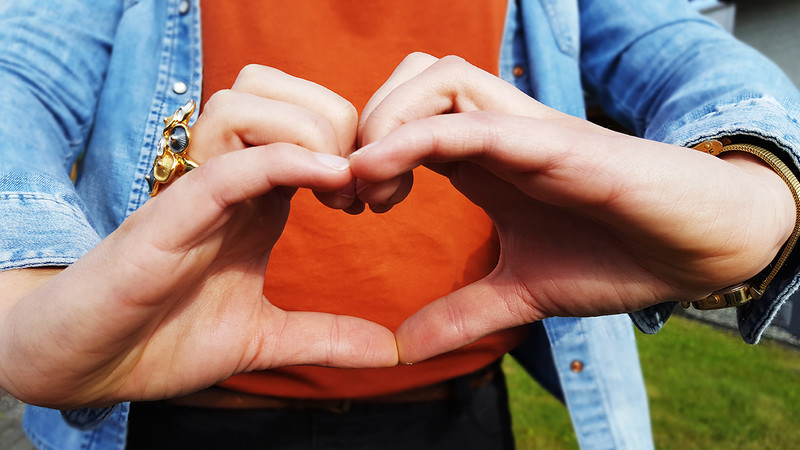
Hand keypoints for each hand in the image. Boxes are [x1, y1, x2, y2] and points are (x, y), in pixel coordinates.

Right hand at [0, 65, 396, 408]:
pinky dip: (279, 160)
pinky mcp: (166, 218)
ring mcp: (193, 193)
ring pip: (245, 102)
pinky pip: (223, 165)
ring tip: (338, 186)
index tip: (381, 194)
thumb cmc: (163, 341)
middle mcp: (225, 182)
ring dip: (307, 130)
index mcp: (252, 199)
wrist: (88, 368)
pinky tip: (326, 179)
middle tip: (359, 184)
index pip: (303, 122)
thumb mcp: (264, 337)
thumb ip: (326, 337)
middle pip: (276, 89)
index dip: (353, 140)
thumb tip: (391, 352)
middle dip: (334, 119)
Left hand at [351, 53, 795, 361]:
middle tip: (348, 195)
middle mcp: (497, 132)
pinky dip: (416, 137)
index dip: (362, 153)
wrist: (692, 250)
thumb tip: (403, 348)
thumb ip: (462, 313)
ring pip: (435, 78)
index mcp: (484, 160)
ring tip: (370, 187)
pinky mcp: (550, 141)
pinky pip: (470, 120)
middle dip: (362, 128)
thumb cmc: (615, 257)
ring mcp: (524, 130)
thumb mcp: (521, 293)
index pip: (405, 120)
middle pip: (409, 80)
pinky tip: (379, 173)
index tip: (347, 207)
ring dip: (384, 122)